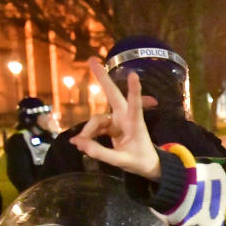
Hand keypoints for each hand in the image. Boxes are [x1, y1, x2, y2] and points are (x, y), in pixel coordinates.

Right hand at [69, 57, 160, 179]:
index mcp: (136, 124)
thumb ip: (100, 153)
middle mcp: (126, 117)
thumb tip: (77, 142)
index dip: (134, 91)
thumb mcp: (122, 161)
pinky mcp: (111, 126)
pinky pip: (95, 127)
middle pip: (113, 94)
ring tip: (81, 144)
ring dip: (88, 130)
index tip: (134, 75)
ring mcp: (117, 120)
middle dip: (102, 78)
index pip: (136, 105)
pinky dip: (88, 135)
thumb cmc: (140, 161)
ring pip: (97, 119)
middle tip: (91, 59)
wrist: (147, 165)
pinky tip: (83, 143)